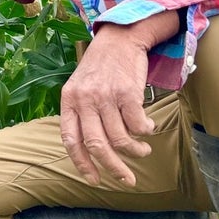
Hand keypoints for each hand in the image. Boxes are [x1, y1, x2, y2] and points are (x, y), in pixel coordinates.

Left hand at [59, 24, 156, 186]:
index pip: (70, 139)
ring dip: (136, 151)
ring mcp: (106, 96)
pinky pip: (138, 126)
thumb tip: (90, 150)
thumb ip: (82, 113)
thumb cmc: (101, 67)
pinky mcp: (128, 93)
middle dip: (114, 168)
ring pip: (121, 139)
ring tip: (143, 150)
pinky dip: (146, 132)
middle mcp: (85, 99)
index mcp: (69, 100)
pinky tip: (149, 128)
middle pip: (97, 145)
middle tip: (128, 180)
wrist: (120, 38)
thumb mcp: (81, 86)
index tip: (94, 180)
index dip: (82, 163)